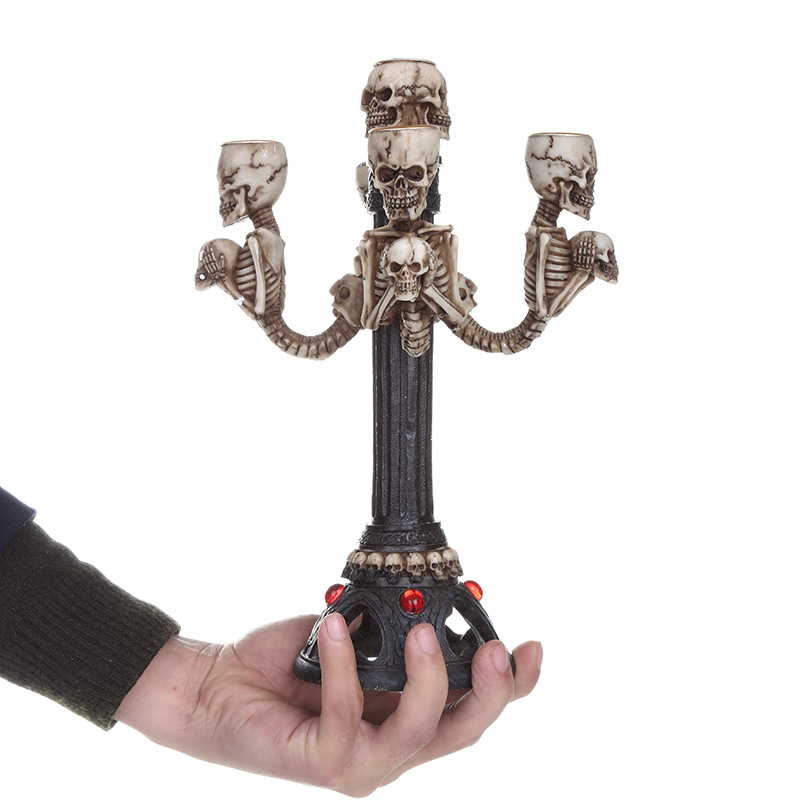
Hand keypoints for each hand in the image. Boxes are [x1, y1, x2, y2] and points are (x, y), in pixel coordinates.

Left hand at [115, 614, 541, 796]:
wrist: (217, 685)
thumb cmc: (285, 663)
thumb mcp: (351, 636)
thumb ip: (388, 632)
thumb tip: (422, 606)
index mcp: (404, 711)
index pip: (470, 706)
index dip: (509, 685)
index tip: (529, 647)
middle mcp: (390, 744)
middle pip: (461, 731)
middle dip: (489, 692)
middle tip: (493, 650)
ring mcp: (359, 761)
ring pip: (416, 734)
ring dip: (426, 680)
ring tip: (420, 631)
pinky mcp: (321, 763)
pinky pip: (346, 716)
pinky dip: (344, 666)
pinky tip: (335, 626)